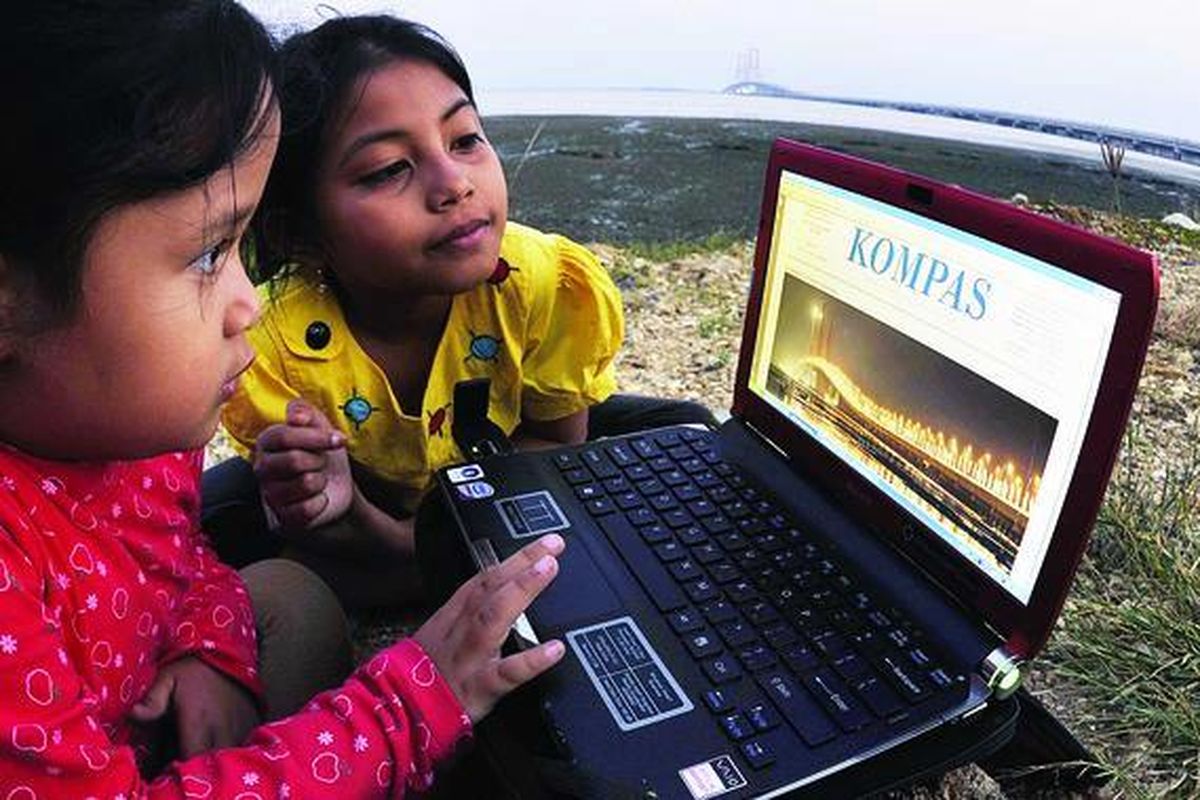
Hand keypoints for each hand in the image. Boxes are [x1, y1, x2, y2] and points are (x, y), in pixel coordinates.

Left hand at [128, 657, 258, 757]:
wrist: (227, 649)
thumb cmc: (191, 668)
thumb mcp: (167, 679)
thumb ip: (152, 700)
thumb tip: (133, 715)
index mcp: (199, 720)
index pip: (192, 759)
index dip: (181, 768)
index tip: (171, 766)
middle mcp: (222, 726)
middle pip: (212, 761)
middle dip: (199, 765)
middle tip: (186, 758)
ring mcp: (240, 725)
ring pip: (230, 754)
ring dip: (217, 758)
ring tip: (203, 750)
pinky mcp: (252, 721)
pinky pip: (244, 745)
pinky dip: (232, 749)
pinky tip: (220, 743)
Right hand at [254, 398, 351, 530]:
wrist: (337, 490)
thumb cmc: (325, 456)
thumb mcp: (320, 427)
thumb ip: (306, 412)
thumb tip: (295, 415)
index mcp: (267, 442)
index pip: (284, 436)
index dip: (315, 437)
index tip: (338, 440)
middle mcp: (261, 468)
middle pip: (293, 460)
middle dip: (319, 461)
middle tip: (321, 463)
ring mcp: (269, 495)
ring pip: (304, 484)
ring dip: (321, 481)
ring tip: (318, 480)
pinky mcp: (281, 518)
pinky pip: (306, 509)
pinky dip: (321, 502)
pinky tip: (317, 499)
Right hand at [414, 534, 566, 722]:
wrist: (400, 709)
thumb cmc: (426, 672)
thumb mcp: (442, 633)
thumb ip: (472, 613)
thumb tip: (504, 594)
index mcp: (456, 614)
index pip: (487, 578)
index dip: (516, 558)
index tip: (544, 542)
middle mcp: (463, 628)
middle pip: (491, 588)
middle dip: (520, 563)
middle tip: (552, 546)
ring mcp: (471, 655)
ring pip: (494, 617)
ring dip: (520, 590)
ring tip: (548, 570)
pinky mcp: (479, 687)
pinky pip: (506, 672)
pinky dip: (531, 661)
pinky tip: (554, 649)